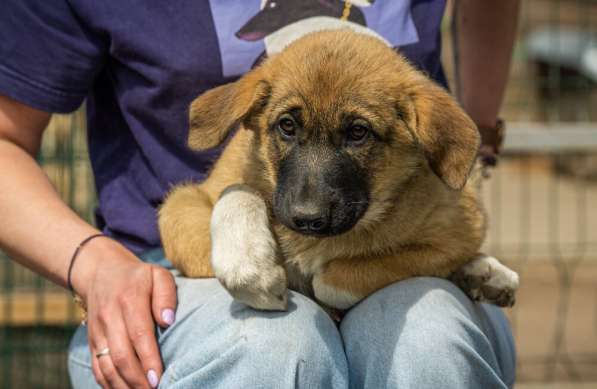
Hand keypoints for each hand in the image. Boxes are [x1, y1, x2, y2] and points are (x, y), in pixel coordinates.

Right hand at [72, 237, 176, 387]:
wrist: (101, 272)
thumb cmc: (139, 277)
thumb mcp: (158, 275)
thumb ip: (166, 295)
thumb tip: (168, 321)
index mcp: (129, 299)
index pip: (138, 334)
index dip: (148, 359)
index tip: (159, 378)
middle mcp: (109, 317)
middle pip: (120, 355)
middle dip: (137, 379)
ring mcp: (98, 331)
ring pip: (106, 366)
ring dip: (123, 386)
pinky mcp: (92, 342)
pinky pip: (97, 368)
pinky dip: (109, 384)